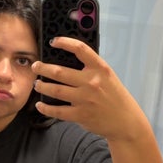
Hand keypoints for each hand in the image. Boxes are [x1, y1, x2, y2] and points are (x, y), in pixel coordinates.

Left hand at [32, 37, 147, 142]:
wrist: (126, 121)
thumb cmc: (115, 97)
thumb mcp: (108, 77)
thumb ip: (91, 68)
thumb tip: (67, 61)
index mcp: (100, 69)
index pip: (80, 49)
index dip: (64, 42)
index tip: (54, 41)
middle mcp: (92, 82)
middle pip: (59, 71)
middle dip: (43, 68)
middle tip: (35, 66)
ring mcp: (85, 99)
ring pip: (55, 90)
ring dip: (42, 86)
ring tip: (38, 83)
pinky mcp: (81, 115)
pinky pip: (57, 111)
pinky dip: (45, 108)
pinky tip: (40, 104)